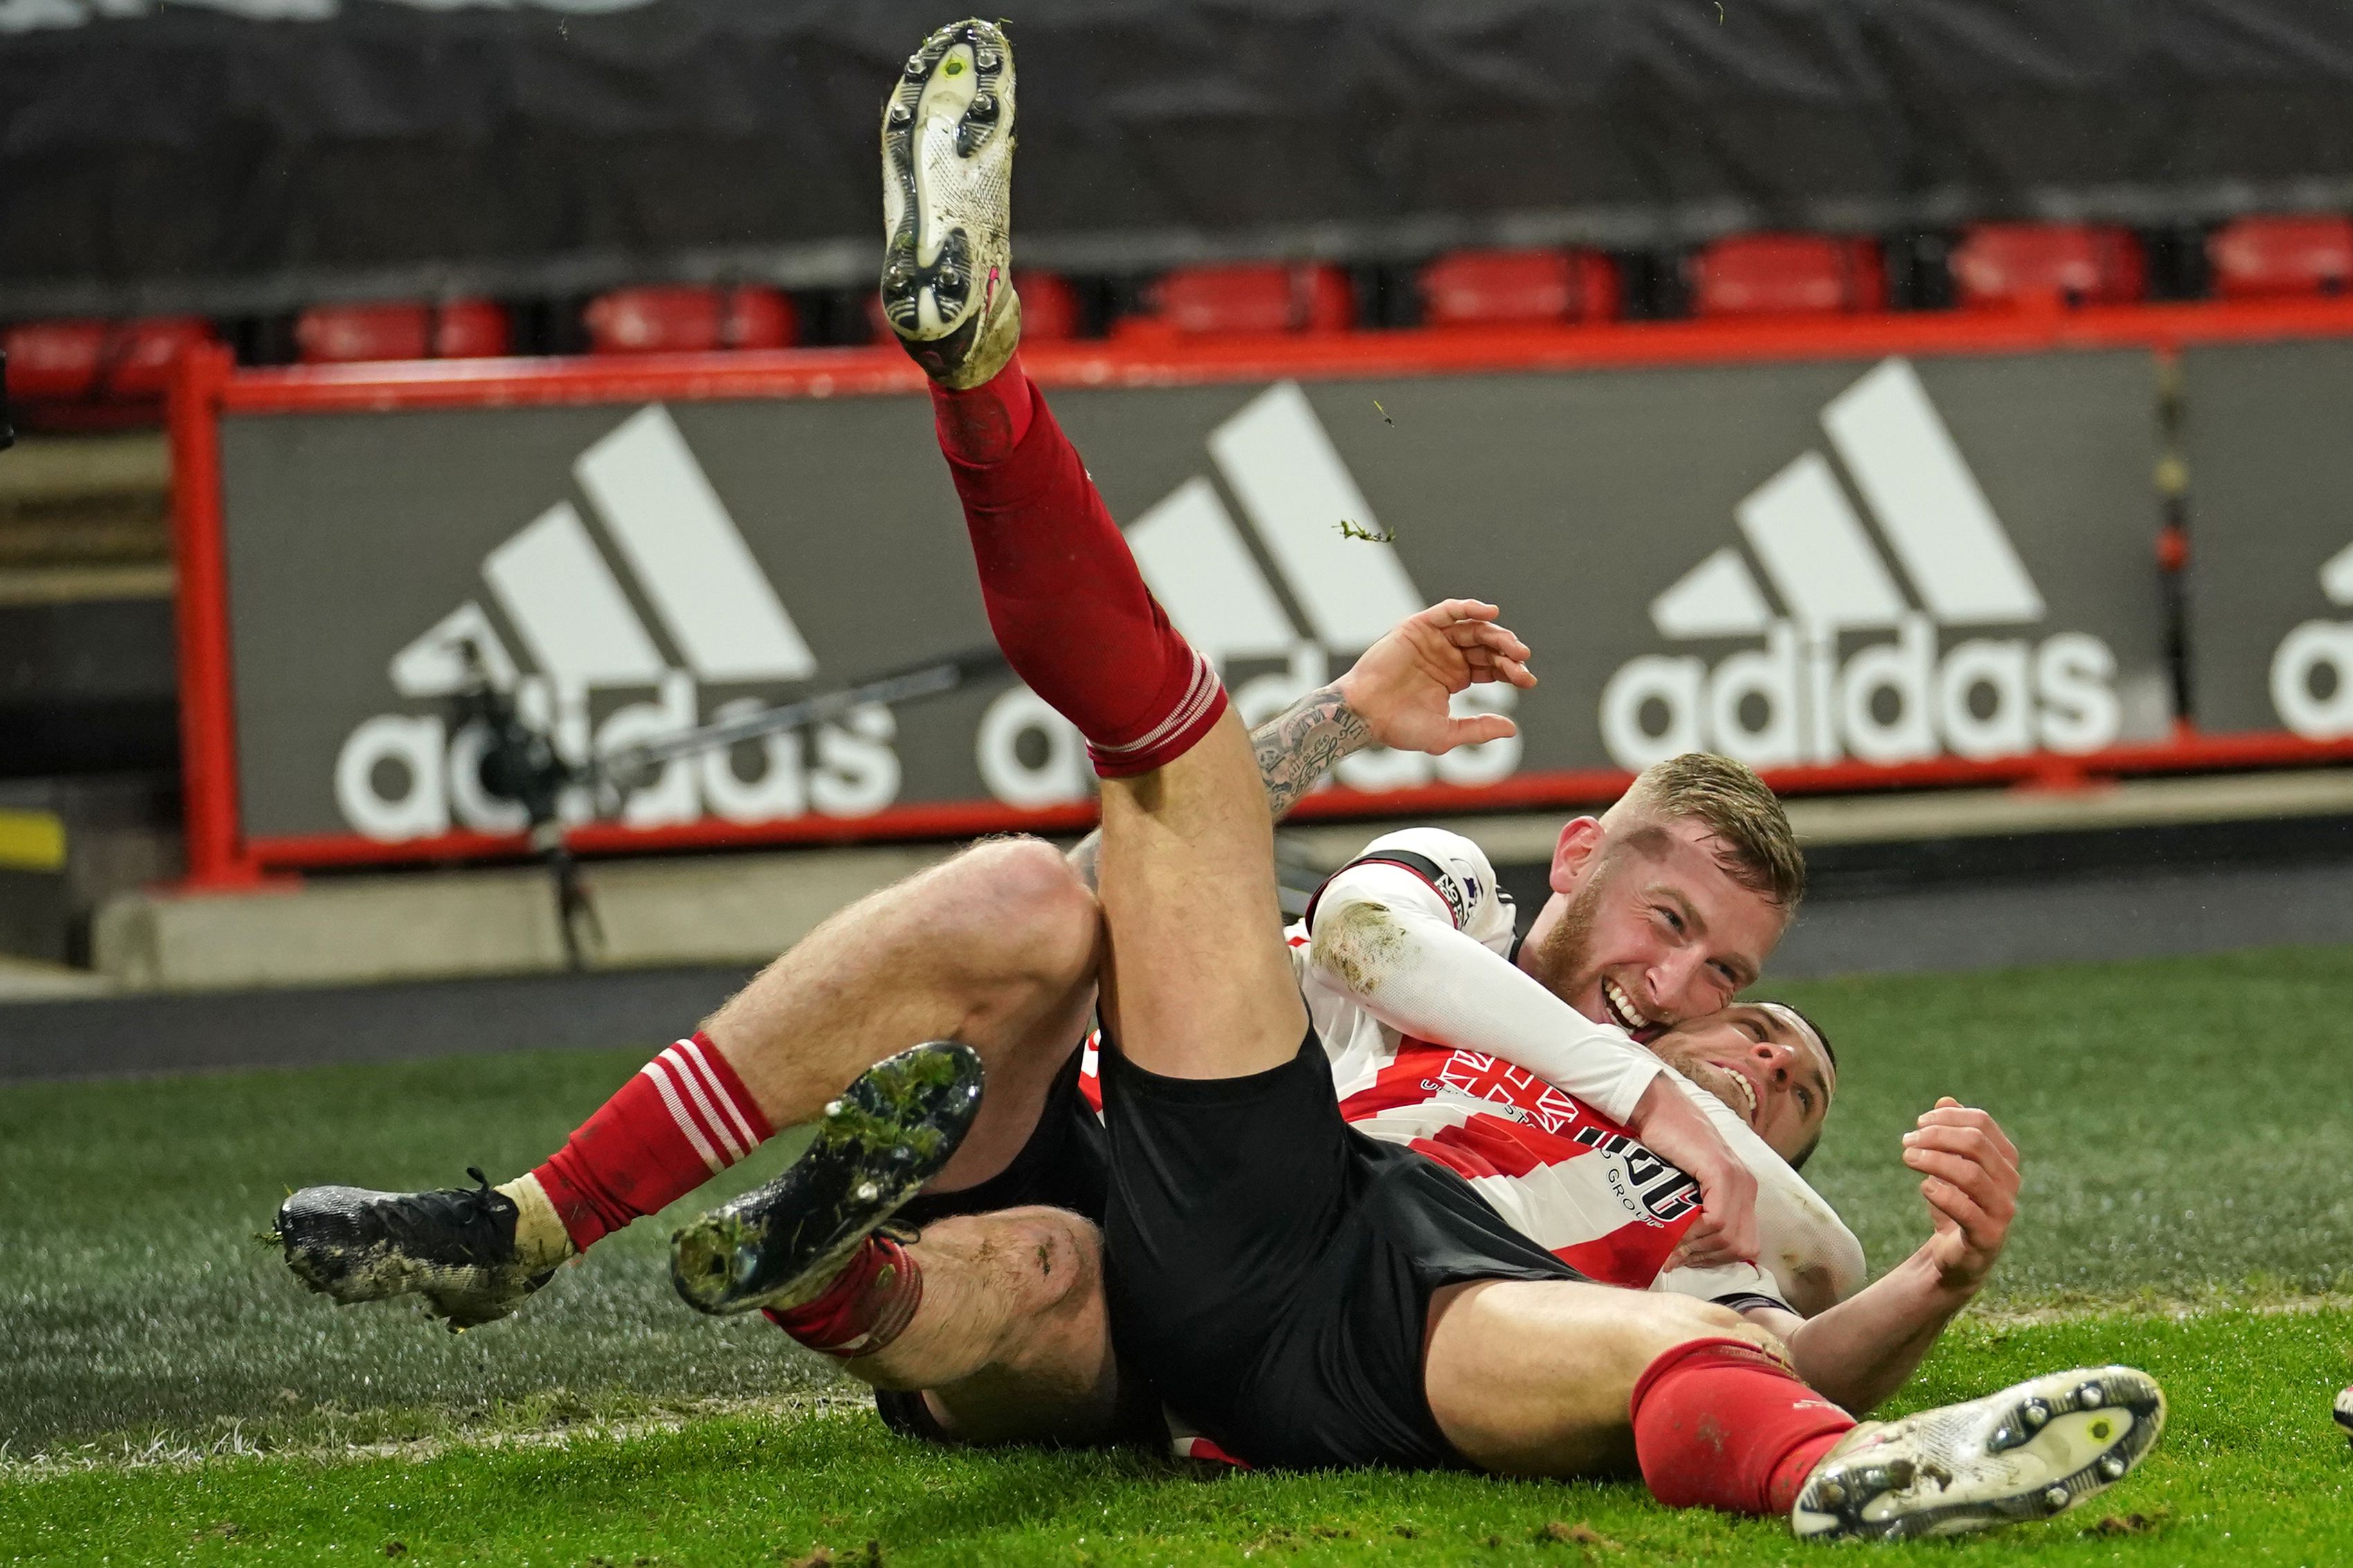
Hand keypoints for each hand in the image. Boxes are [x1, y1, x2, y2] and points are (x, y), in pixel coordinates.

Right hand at [1334, 599, 1535, 756]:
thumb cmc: (1398, 727)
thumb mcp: (1446, 733)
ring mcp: (1433, 640)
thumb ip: (1478, 729)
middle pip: (1487, 646)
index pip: (1492, 668)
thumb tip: (1513, 729)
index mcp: (1455, 677)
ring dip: (1495, 633)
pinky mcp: (1418, 627)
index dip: (1512, 672)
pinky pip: (1447, 611)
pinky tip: (1489, 613)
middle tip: (1523, 661)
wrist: (1363, 714)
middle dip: (1508, 652)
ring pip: (1473, 628)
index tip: (1529, 681)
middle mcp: (1447, 655)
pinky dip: (1468, 608)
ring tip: (1512, 646)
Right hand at [1628, 1074, 1757, 1268]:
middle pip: (1742, 1246)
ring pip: (1730, 1237)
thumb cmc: (1665, 1145)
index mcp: (1744, 1191)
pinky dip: (1697, 1233)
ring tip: (1672, 1248)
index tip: (1688, 1260)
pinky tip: (1676, 1232)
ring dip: (1699, 1248)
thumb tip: (1686, 1253)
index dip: (1718, 1259)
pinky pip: (1717, 1219)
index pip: (1745, 1243)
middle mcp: (1748, 1186)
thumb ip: (1697, 1210)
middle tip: (1679, 1258)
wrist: (1656, 1108)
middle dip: (1709, 1258)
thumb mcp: (1688, 1185)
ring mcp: (1737, 1179)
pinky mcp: (1721, 1173)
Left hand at [1903, 1097, 2018, 1295]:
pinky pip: (1966, 1211)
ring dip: (1934, 1161)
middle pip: (1976, 1145)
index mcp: (2005, 1159)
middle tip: (1906, 1140)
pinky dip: (1941, 1194)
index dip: (1947, 1117)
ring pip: (1971, 1175)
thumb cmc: (1954, 1203)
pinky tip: (1924, 1186)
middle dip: (1936, 1136)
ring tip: (1907, 1157)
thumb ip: (1950, 1133)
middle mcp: (2010, 1182)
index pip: (1981, 1123)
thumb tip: (1945, 1100)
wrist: (1955, 1255)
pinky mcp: (1988, 1237)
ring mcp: (2002, 1211)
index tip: (1918, 1123)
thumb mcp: (1950, 1165)